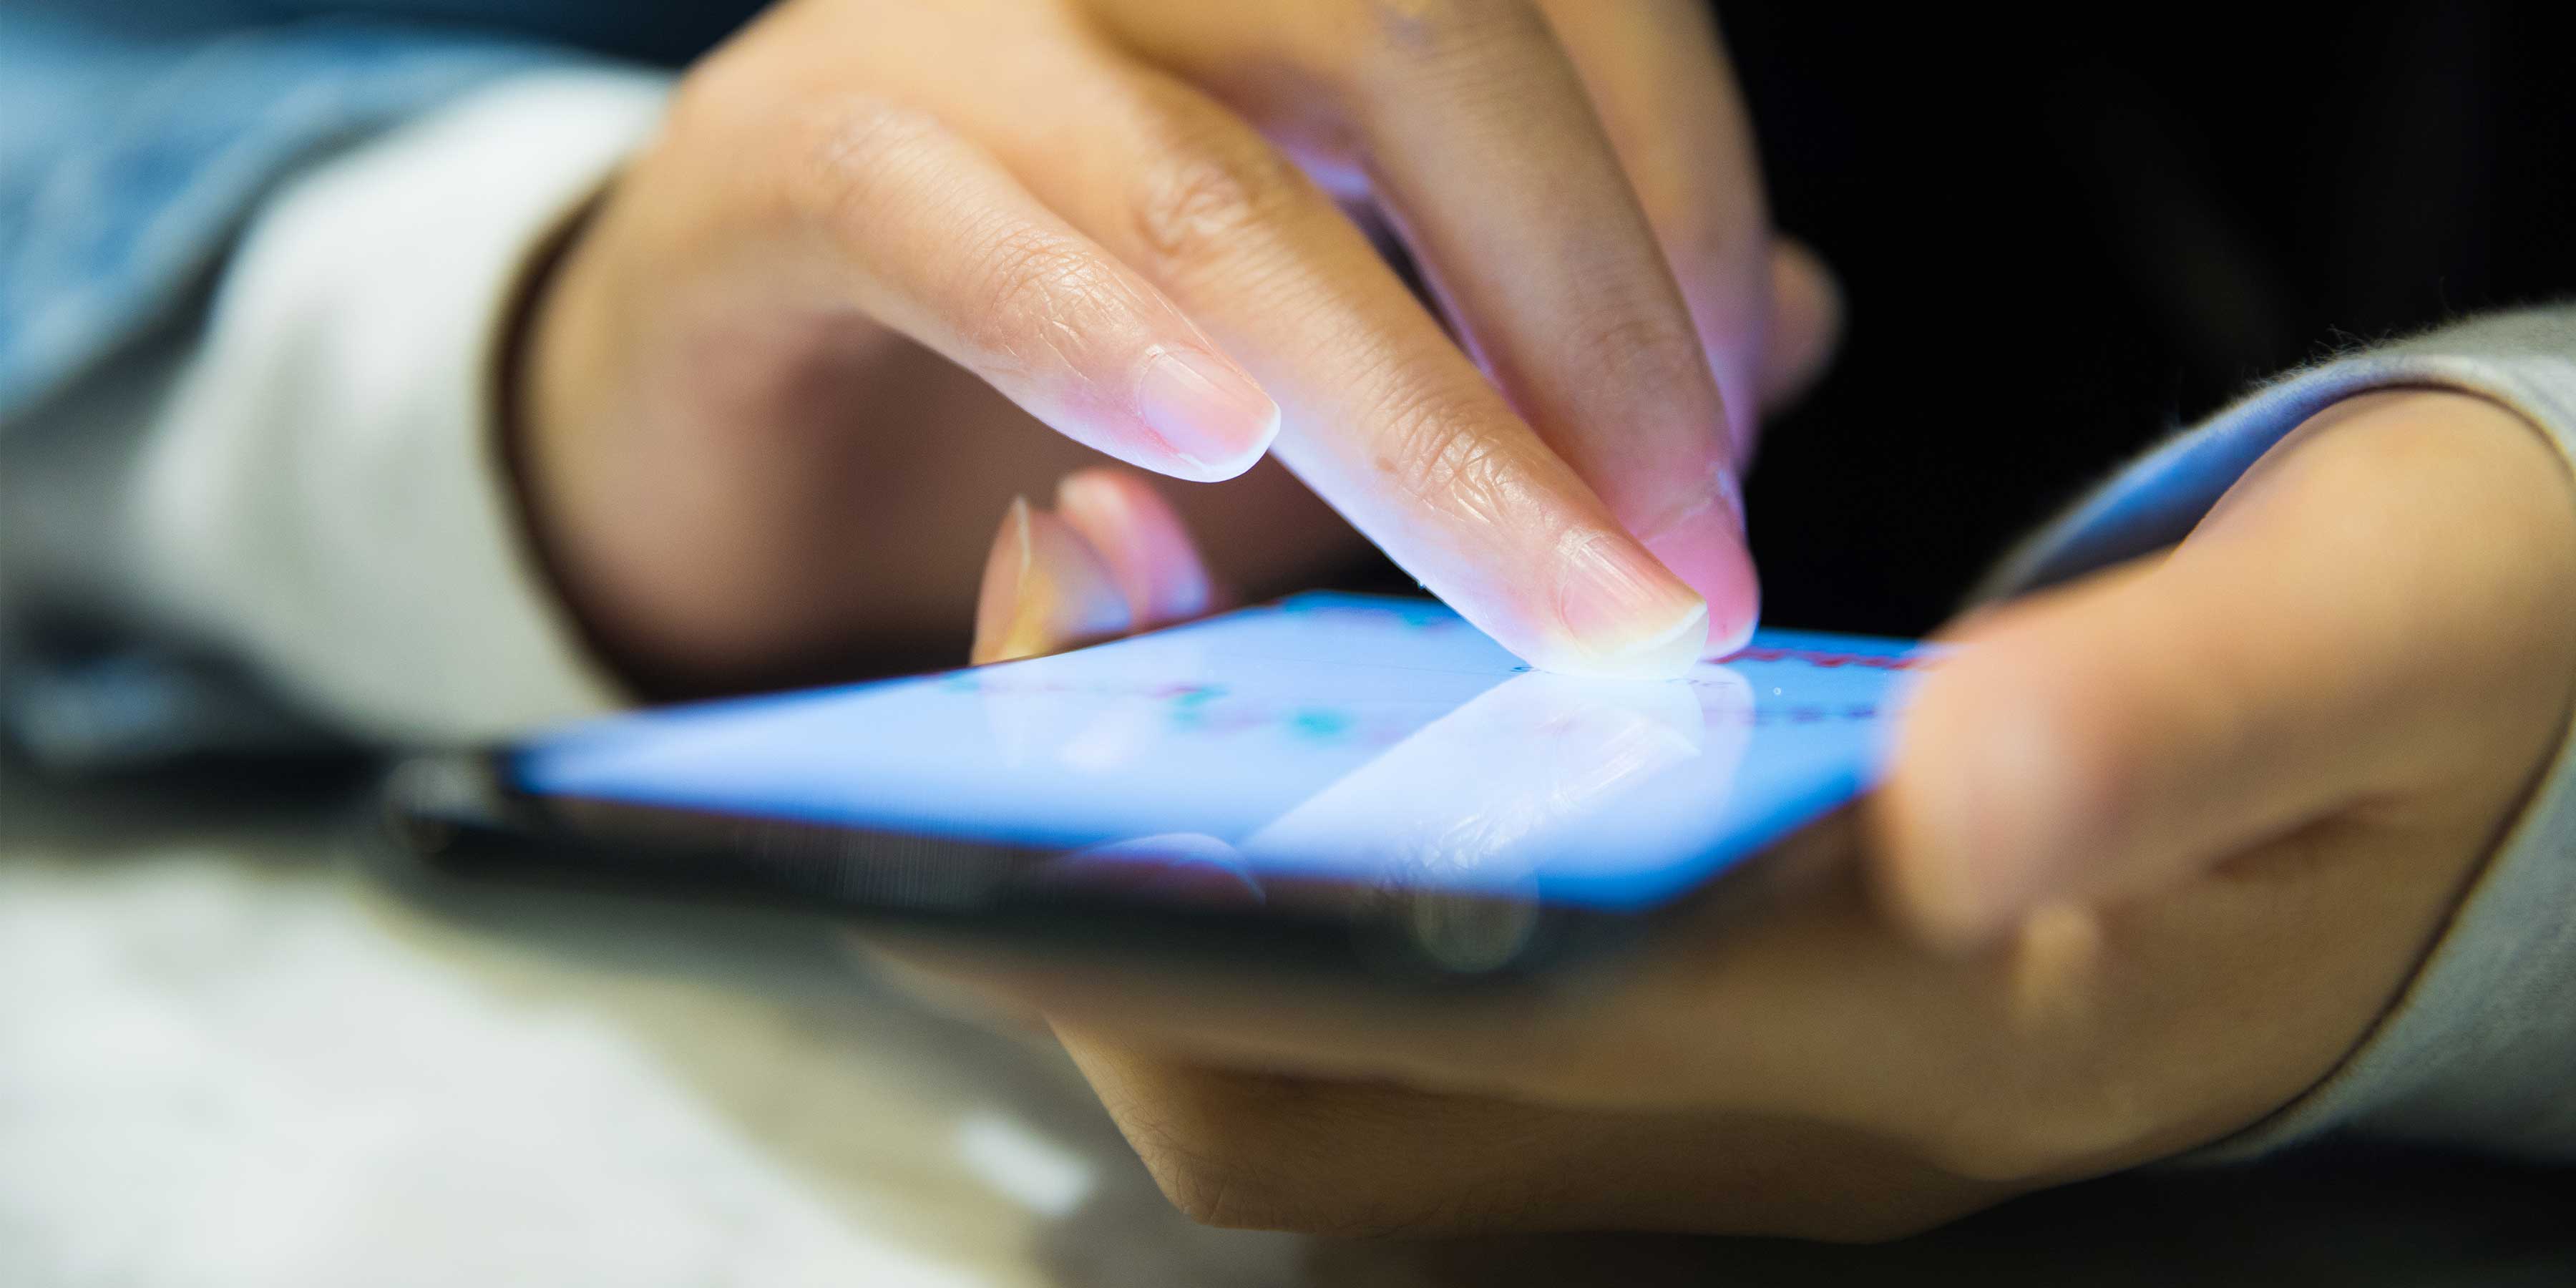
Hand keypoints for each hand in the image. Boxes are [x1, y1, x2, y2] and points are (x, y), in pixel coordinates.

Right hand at [512, 0, 1838, 694]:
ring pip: (1207, 168)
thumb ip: (1554, 319)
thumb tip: (1806, 326)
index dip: (1689, 202)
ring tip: (1536, 585)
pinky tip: (1203, 448)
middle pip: (1413, 46)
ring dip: (1408, 398)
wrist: (730, 384)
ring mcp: (940, 39)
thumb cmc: (1062, 356)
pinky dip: (1075, 329)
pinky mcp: (772, 167)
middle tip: (1680, 556)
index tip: (1738, 443)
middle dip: (1589, 315)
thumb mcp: (1351, 340)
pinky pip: (930, 214)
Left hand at [880, 390, 2575, 1237]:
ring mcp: (1728, 1076)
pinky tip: (1280, 654)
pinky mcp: (1710, 1008)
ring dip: (1179, 856)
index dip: (1241, 889)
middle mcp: (1784, 1105)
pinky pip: (1412, 982)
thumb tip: (1948, 791)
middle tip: (1073, 587)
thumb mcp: (2379, 642)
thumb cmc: (2453, 670)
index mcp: (1932, 1031)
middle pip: (1325, 1106)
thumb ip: (2179, 717)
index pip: (1490, 1024)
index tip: (1118, 632)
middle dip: (1120, 887)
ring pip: (1333, 1061)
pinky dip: (1292, 840)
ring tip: (1130, 590)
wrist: (2485, 737)